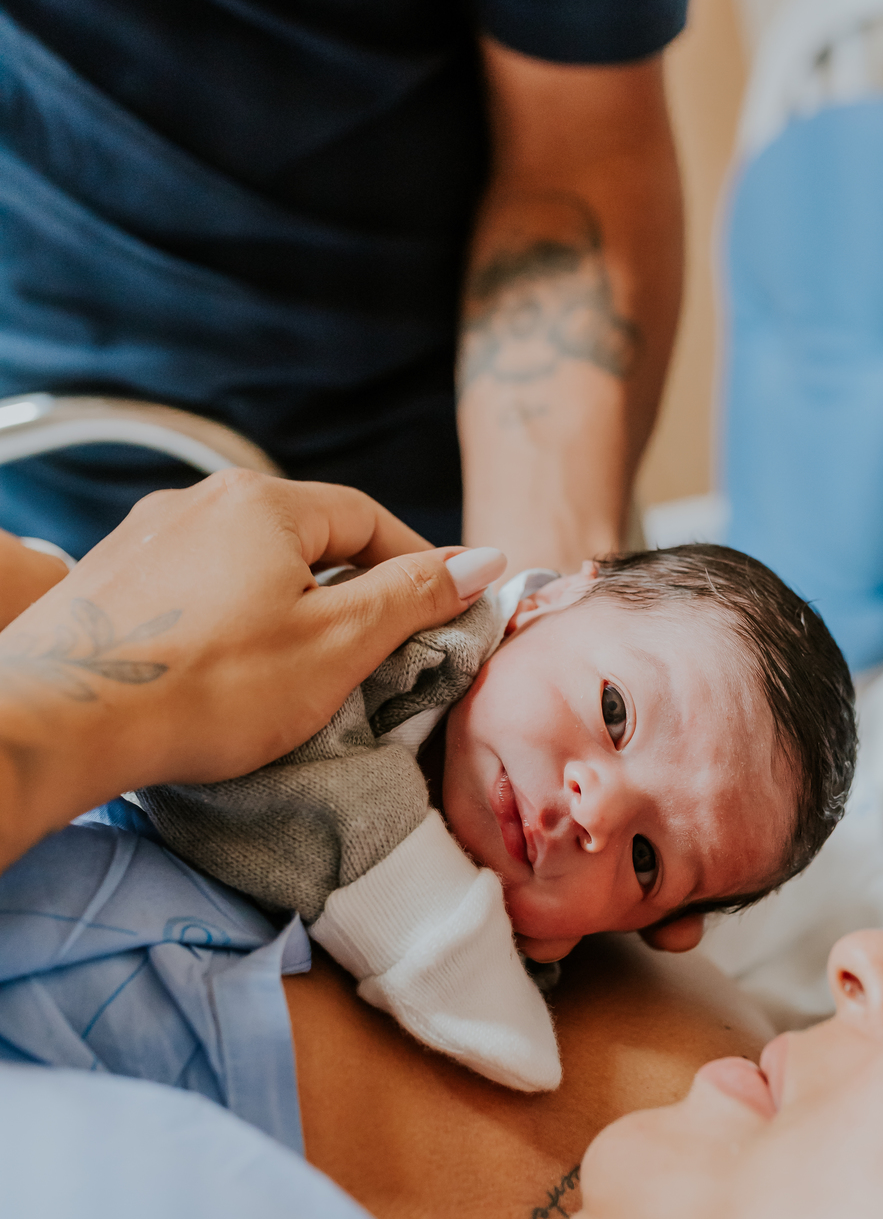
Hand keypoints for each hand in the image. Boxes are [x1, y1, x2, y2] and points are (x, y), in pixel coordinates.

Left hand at [0, 472, 503, 867]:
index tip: (442, 605)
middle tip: (377, 647)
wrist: (64, 719)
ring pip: (245, 561)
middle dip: (348, 585)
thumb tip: (481, 561)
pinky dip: (228, 618)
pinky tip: (226, 669)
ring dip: (286, 603)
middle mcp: (199, 499)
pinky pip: (193, 586)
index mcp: (263, 502)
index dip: (414, 560)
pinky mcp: (108, 579)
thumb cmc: (208, 687)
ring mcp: (145, 536)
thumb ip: (410, 598)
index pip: (365, 517)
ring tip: (302, 666)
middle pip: (303, 535)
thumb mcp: (336, 645)